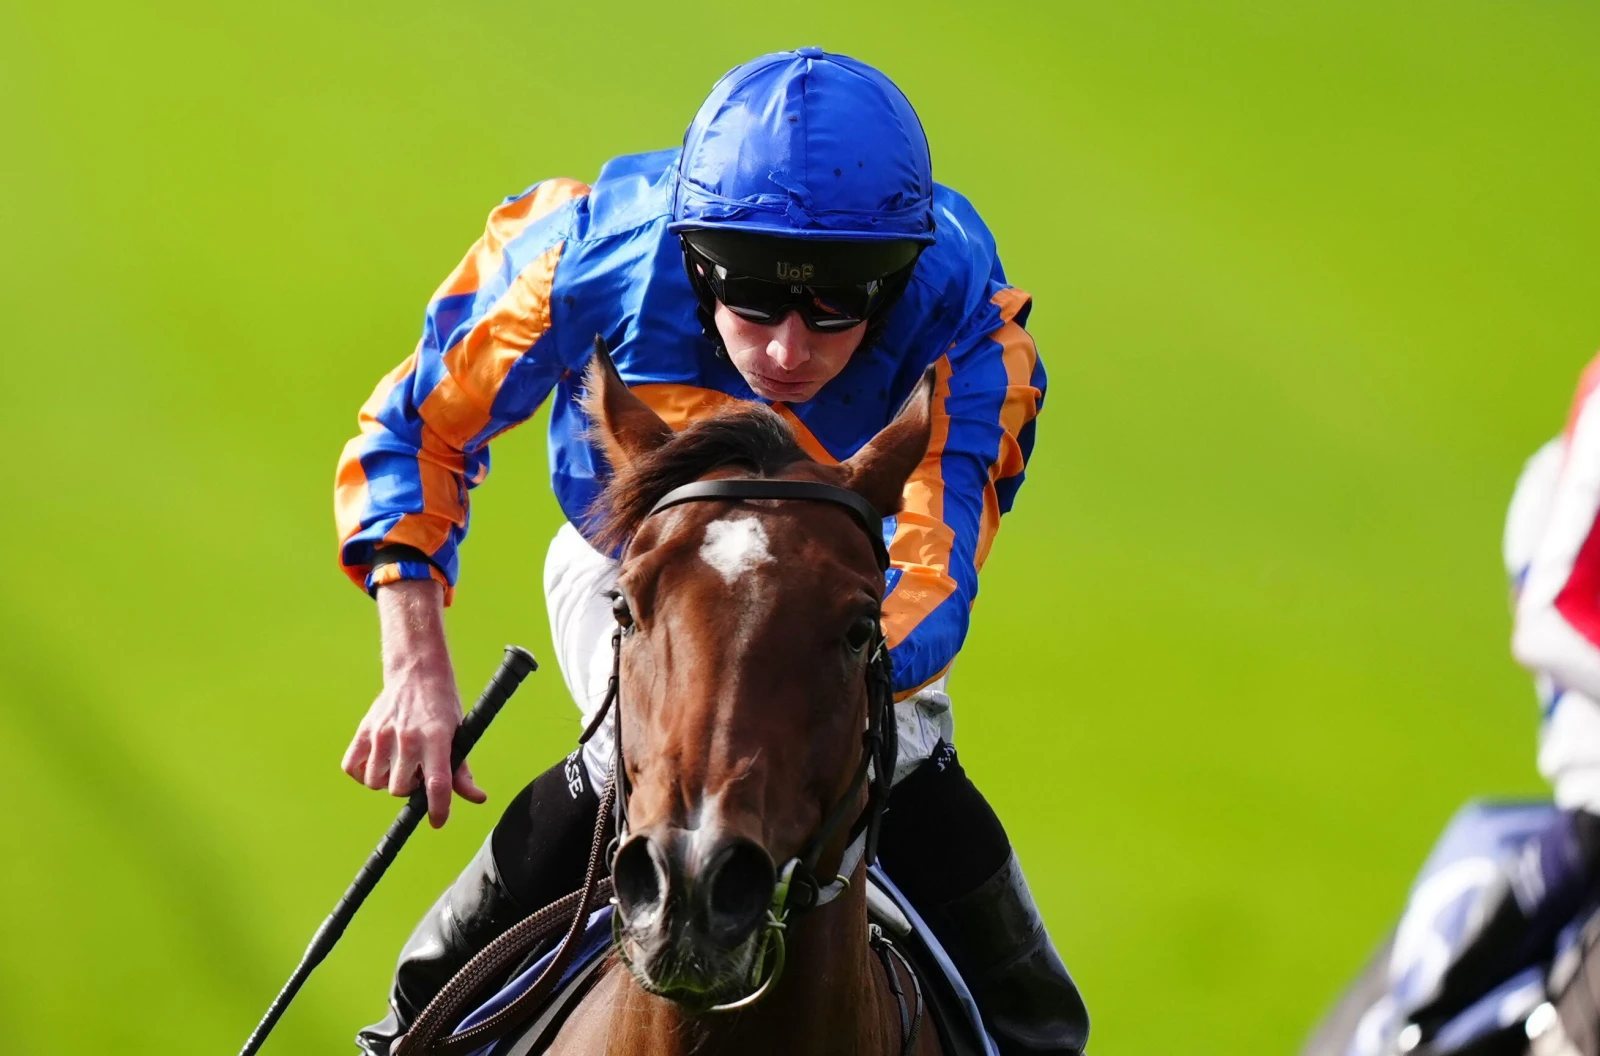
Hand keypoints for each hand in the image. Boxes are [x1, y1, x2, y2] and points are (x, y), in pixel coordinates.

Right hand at [340, 578, 486, 826]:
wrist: (417, 673)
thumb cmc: (442, 707)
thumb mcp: (459, 734)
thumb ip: (462, 770)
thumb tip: (478, 798)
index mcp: (437, 738)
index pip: (438, 784)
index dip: (439, 809)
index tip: (438, 821)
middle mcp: (408, 737)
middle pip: (400, 789)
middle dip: (409, 789)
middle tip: (416, 774)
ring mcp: (382, 733)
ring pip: (375, 782)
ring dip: (386, 782)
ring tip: (398, 766)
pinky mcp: (364, 731)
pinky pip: (352, 768)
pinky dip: (363, 773)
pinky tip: (377, 764)